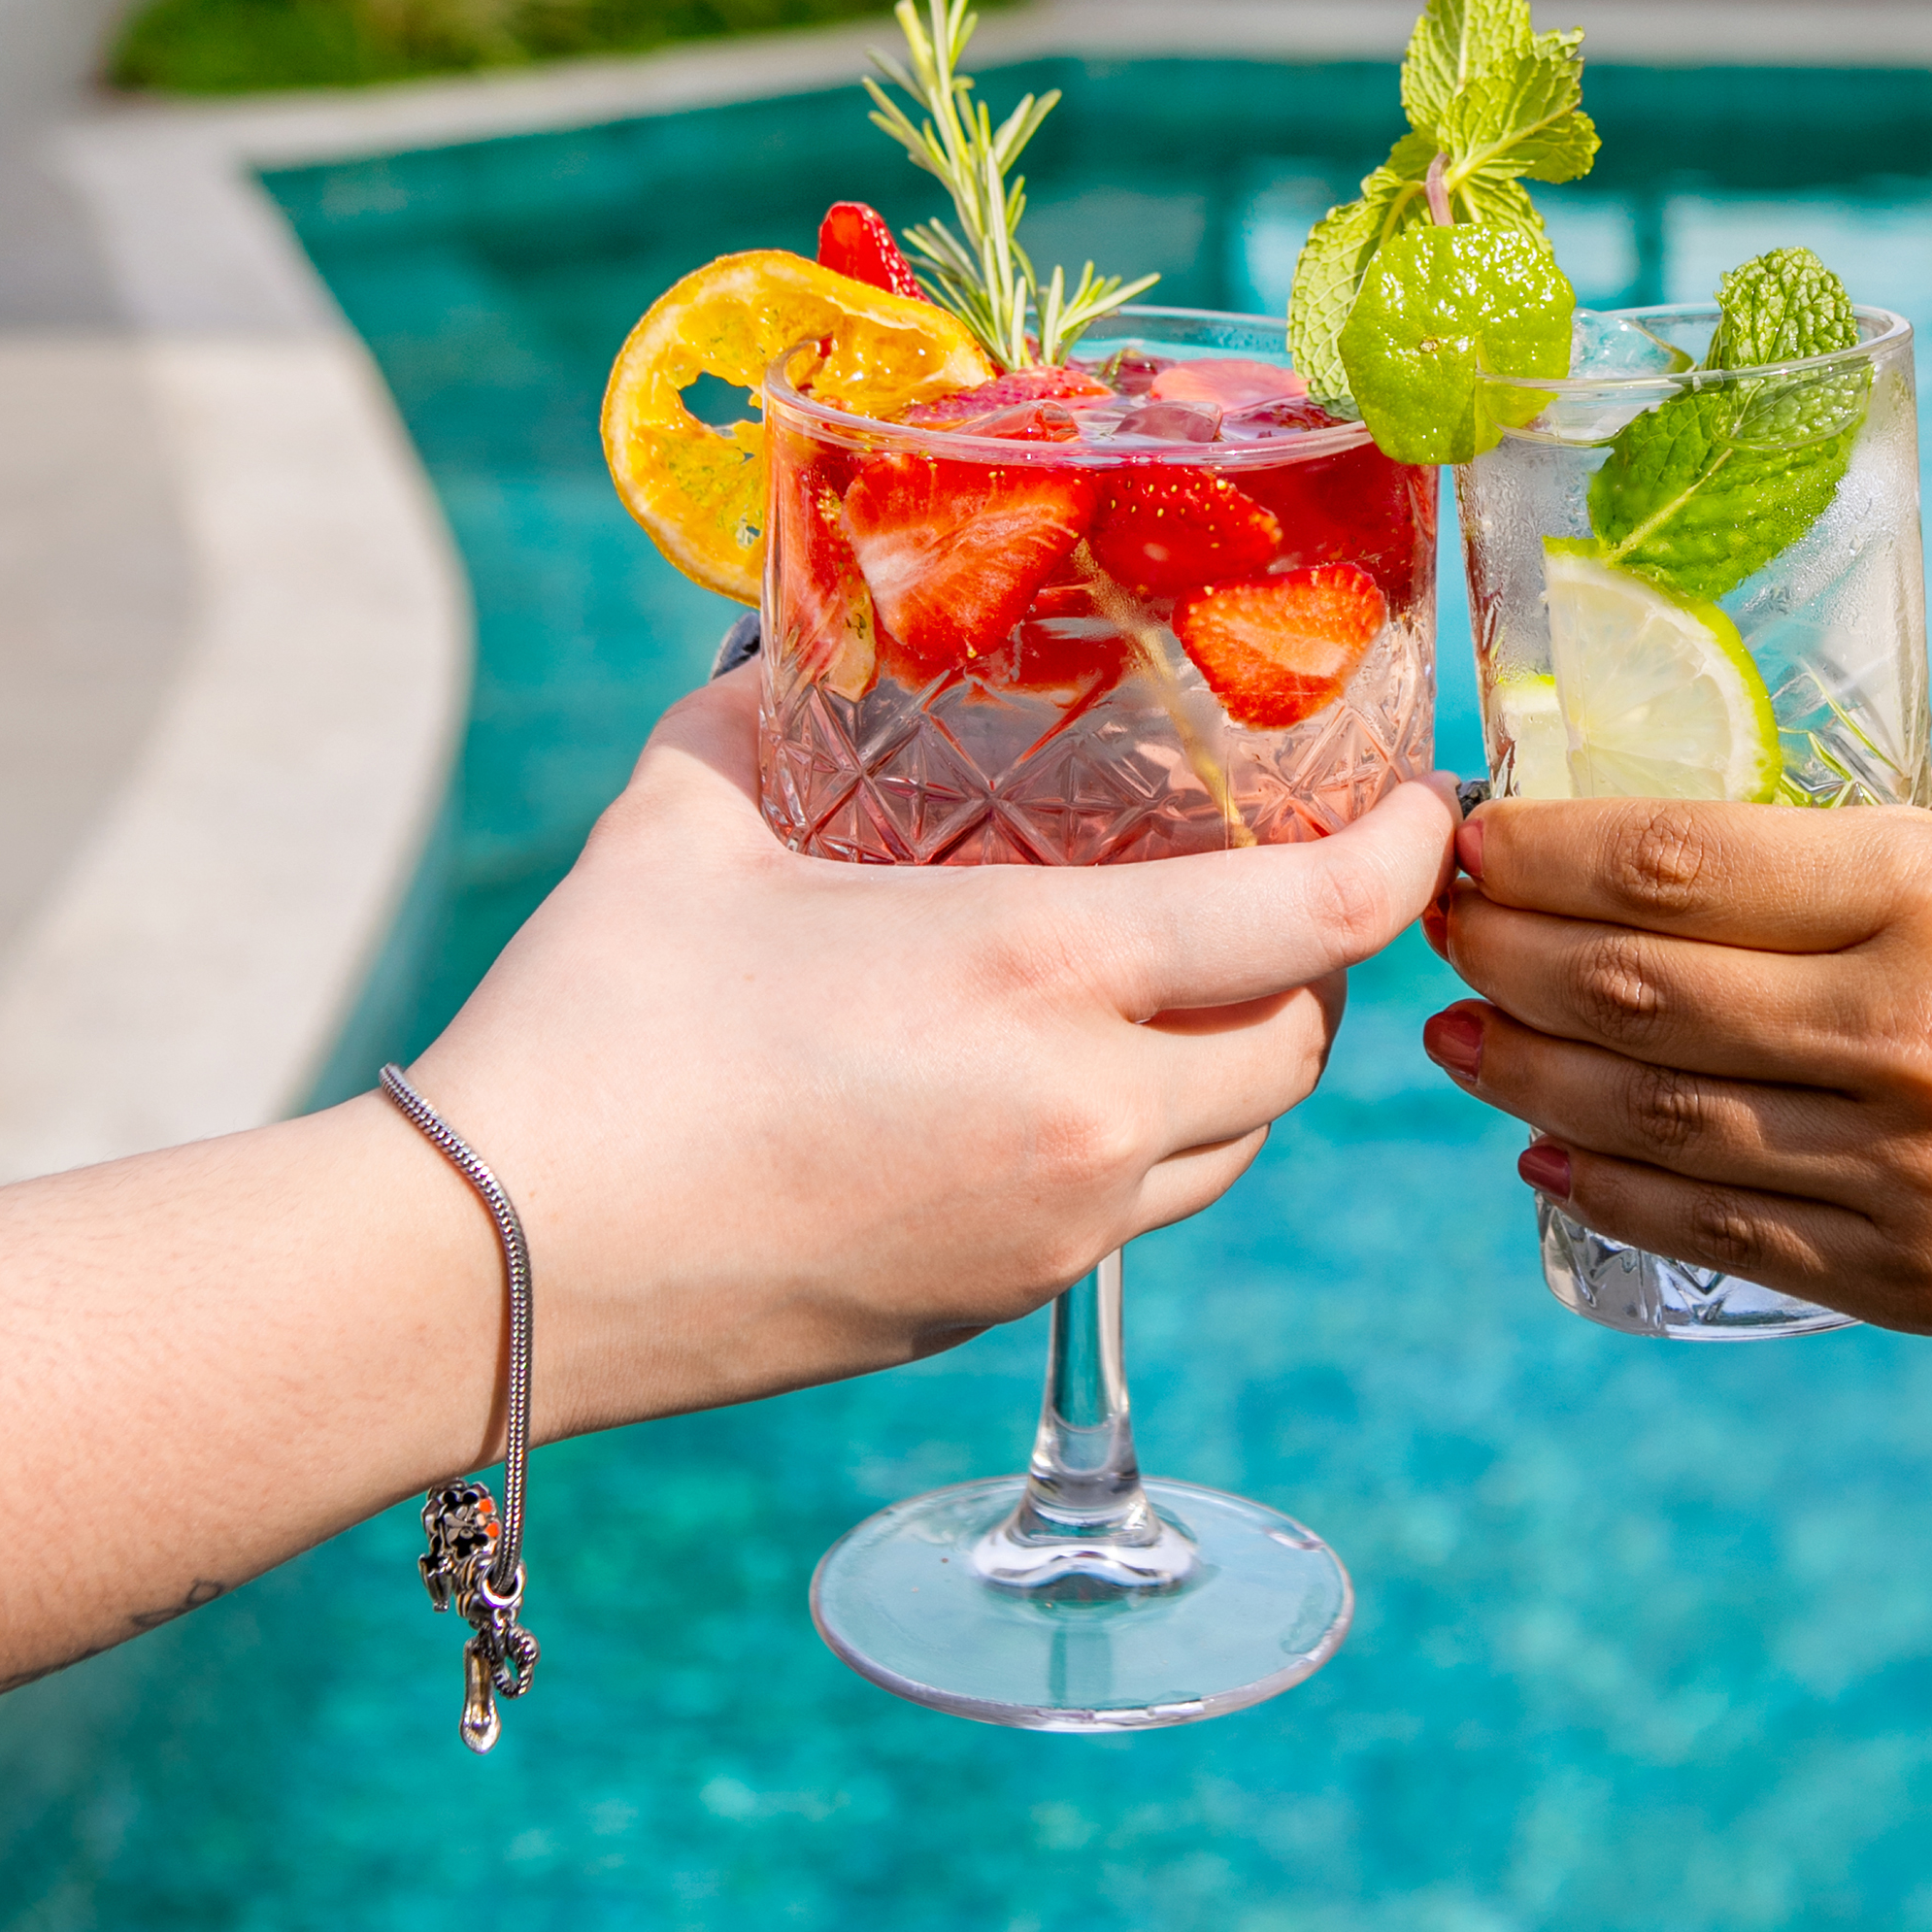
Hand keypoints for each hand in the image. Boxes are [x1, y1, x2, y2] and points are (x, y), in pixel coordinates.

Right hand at [415, 674, 1460, 1434]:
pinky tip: (1073, 1076)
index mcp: (1046, 975)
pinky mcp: (991, 1304)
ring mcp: (1049, 1228)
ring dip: (1247, 1057)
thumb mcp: (689, 815)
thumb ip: (769, 708)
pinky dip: (1155, 1137)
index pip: (1322, 918)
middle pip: (1305, 1040)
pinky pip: (1139, 1209)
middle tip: (1295, 874)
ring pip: (1237, 1141)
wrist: (492, 1268)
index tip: (1439, 794)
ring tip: (1196, 974)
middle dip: (1327, 958)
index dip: (1413, 852)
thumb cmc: (591, 1025)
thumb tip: (798, 627)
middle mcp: (1089, 1115)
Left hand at [1419, 782, 1931, 1342]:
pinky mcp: (1918, 1283)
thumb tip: (1705, 766)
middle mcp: (1913, 1037)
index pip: (1674, 862)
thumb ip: (1873, 822)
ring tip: (1455, 1033)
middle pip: (1636, 990)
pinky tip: (1543, 1152)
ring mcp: (1911, 1177)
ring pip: (1651, 1122)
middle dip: (1503, 951)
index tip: (1467, 831)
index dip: (1538, 850)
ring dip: (1526, 1072)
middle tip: (1432, 922)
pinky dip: (1609, 1189)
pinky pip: (1720, 1232)